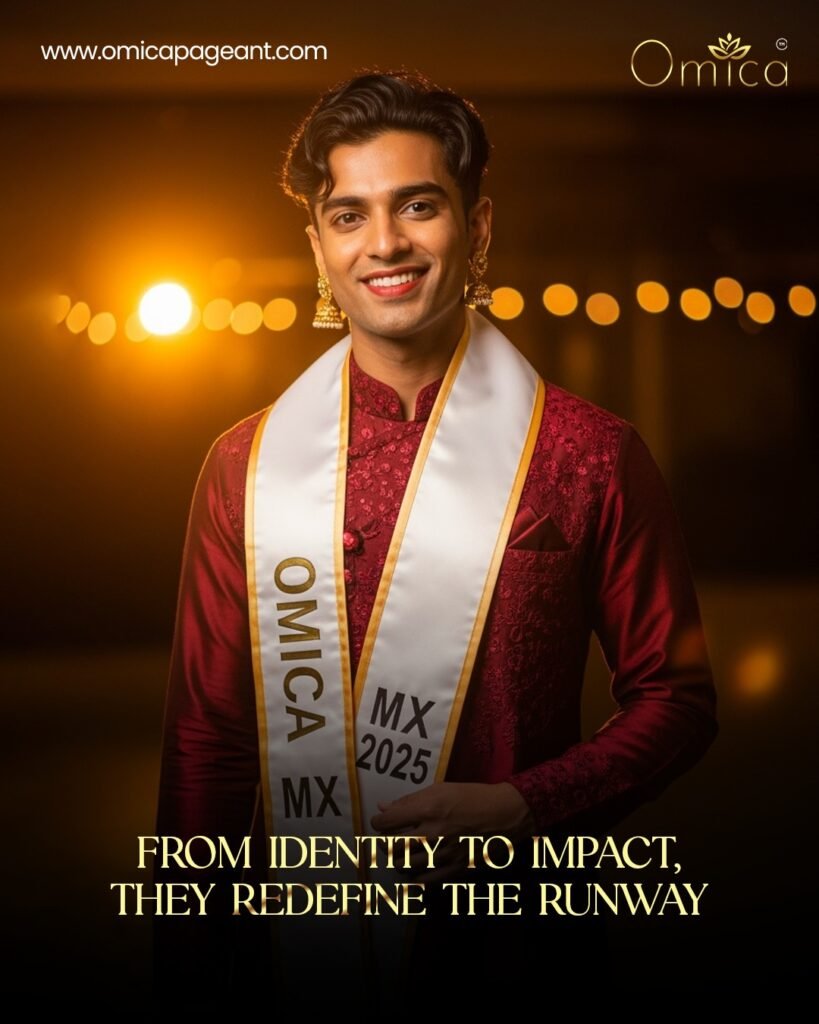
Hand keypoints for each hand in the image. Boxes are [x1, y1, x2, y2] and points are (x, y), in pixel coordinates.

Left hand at [370, 781, 533, 882]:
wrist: (506, 814)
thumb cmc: (472, 796)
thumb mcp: (440, 789)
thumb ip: (409, 800)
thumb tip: (383, 808)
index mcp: (428, 809)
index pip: (387, 822)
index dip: (378, 823)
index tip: (381, 823)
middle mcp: (433, 834)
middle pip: (392, 847)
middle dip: (386, 843)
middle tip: (390, 839)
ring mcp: (444, 855)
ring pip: (405, 866)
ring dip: (399, 859)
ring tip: (404, 853)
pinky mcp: (455, 870)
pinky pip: (424, 881)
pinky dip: (415, 876)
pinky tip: (419, 867)